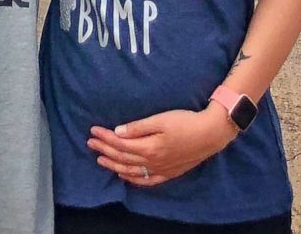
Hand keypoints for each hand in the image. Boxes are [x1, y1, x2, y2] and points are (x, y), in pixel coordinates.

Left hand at [86, 105, 236, 186]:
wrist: (210, 134)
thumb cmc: (185, 122)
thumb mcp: (160, 120)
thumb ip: (138, 128)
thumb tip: (117, 132)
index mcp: (148, 147)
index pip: (120, 144)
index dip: (105, 138)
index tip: (93, 131)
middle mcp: (152, 162)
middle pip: (123, 158)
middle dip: (105, 151)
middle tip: (90, 143)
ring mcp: (160, 170)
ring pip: (132, 171)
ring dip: (114, 166)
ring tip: (100, 160)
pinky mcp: (169, 173)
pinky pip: (147, 181)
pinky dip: (133, 179)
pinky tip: (125, 176)